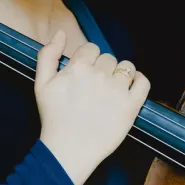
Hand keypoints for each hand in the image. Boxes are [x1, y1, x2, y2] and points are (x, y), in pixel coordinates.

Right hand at [34, 30, 150, 184]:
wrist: (68, 150)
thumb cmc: (53, 118)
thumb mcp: (40, 84)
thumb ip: (47, 54)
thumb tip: (60, 33)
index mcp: (78, 68)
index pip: (90, 49)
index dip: (87, 60)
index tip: (84, 75)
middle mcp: (99, 75)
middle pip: (108, 58)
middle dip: (102, 69)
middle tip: (94, 88)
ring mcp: (117, 90)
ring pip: (126, 67)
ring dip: (120, 74)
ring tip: (110, 90)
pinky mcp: (131, 106)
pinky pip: (144, 82)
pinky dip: (139, 81)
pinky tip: (131, 87)